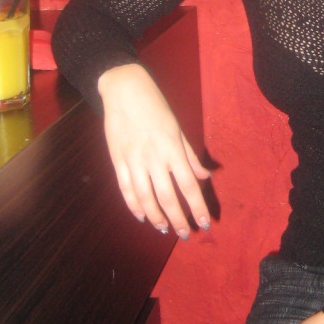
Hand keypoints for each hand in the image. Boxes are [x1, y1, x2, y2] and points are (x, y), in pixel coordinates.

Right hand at [98, 63, 211, 238]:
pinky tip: (141, 216)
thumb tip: (206, 176)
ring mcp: (133, 160)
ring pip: (145, 197)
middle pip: (167, 196)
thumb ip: (190, 155)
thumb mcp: (178, 128)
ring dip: (156, 216)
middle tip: (185, 234)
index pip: (188, 184)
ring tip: (164, 228)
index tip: (204, 223)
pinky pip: (126, 188)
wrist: (124, 90)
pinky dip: (133, 205)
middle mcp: (153, 157)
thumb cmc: (156, 106)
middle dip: (178, 218)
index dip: (196, 206)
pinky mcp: (117, 160)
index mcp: (172, 148)